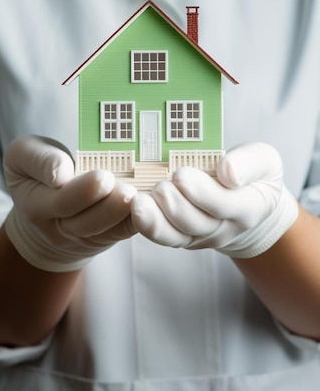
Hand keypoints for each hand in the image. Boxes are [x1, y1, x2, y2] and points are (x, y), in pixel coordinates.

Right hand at [3, 136, 136, 271]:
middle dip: (105, 205)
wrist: (46, 210)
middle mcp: (57, 224)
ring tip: (135, 195)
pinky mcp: (105, 235)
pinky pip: (121, 232)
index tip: (93, 175)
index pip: (56, 199)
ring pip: (102, 230)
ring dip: (120, 213)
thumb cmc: (39, 172)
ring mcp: (82, 235)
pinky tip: (149, 205)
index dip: (78, 190)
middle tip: (125, 188)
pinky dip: (137, 220)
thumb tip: (61, 173)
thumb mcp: (24, 155)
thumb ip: (38, 160)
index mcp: (35, 202)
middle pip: (81, 220)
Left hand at [131, 143, 297, 257]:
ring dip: (155, 220)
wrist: (247, 199)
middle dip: (174, 205)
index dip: (201, 192)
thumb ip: (249, 163)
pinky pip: (163, 236)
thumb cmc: (251, 174)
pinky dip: (147, 225)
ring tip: (139, 201)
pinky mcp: (181, 236)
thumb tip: (228, 172)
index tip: (180, 174)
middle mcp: (223, 227)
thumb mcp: (263, 160)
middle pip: (195, 223)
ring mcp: (200, 235)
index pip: (224, 205)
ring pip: (175, 236)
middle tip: (159, 186)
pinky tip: (134, 208)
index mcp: (247, 207)